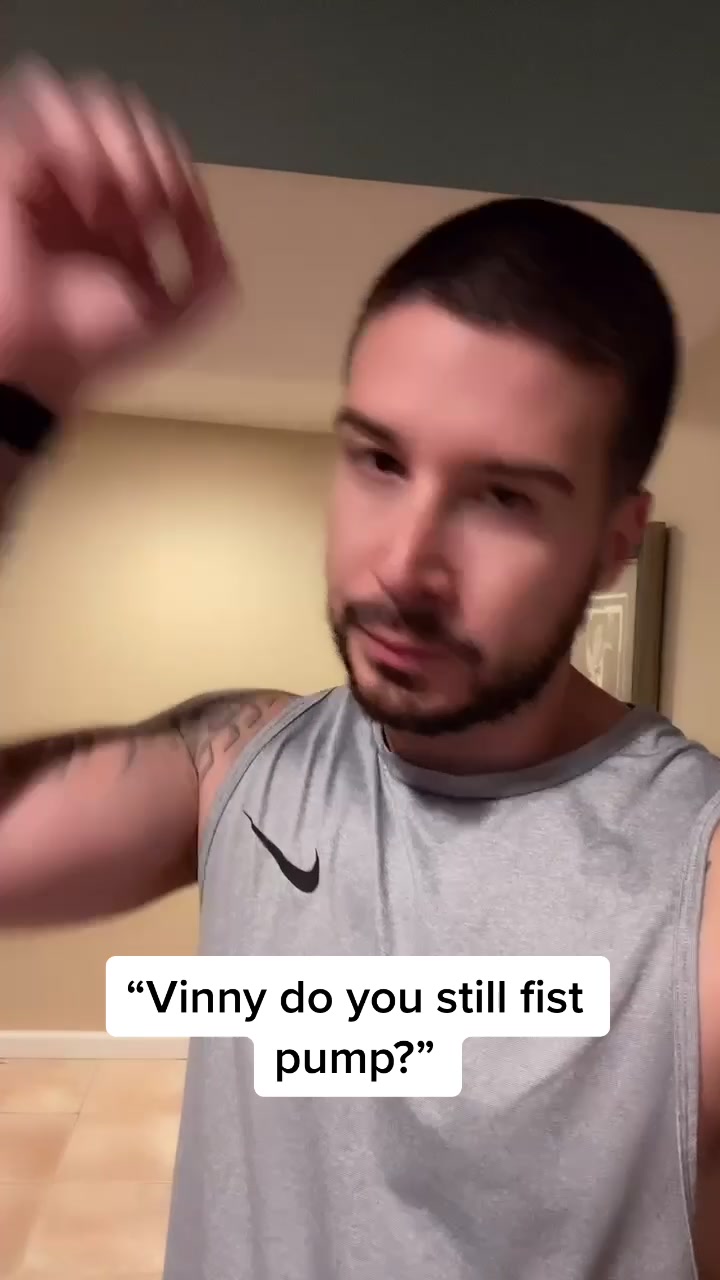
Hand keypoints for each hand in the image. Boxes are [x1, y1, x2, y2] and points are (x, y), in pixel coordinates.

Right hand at [0, 60, 233, 410]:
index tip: (183, 214)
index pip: (164, 155)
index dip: (182, 172)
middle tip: (151, 203)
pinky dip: (79, 134)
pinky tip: (88, 184)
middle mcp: (87, 191)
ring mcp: (52, 171)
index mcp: (122, 221)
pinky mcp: (17, 158)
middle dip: (155, 154)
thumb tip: (217, 229)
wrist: (37, 355)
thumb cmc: (90, 346)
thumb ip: (212, 276)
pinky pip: (49, 101)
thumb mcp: (175, 319)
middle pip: (137, 121)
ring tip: (119, 193)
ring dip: (121, 140)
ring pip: (97, 101)